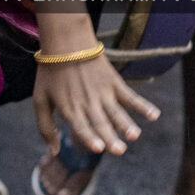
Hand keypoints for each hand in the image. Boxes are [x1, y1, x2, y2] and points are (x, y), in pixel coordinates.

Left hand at [34, 49, 158, 158]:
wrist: (66, 42)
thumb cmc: (51, 74)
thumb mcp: (40, 99)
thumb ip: (45, 127)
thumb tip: (53, 152)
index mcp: (70, 108)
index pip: (81, 126)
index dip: (90, 137)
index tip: (98, 148)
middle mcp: (88, 102)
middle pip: (101, 122)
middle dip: (110, 137)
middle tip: (120, 150)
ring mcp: (102, 93)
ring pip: (116, 112)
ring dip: (126, 123)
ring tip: (135, 135)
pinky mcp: (114, 83)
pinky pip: (130, 96)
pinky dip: (143, 105)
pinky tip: (154, 115)